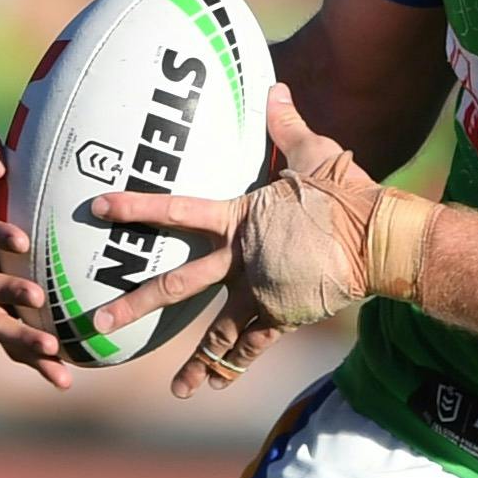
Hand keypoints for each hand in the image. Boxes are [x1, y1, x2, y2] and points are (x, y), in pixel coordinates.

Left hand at [86, 112, 431, 398]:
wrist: (380, 239)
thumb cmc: (348, 193)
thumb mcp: (316, 152)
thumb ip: (286, 124)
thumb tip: (274, 87)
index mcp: (240, 218)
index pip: (176, 210)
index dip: (137, 207)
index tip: (98, 209)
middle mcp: (242, 260)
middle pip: (178, 285)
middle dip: (135, 303)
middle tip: (97, 322)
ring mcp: (262, 291)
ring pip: (218, 331)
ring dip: (195, 361)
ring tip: (175, 390)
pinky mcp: (287, 314)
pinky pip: (255, 345)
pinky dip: (235, 364)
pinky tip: (215, 385)